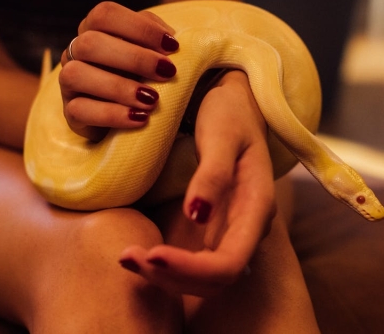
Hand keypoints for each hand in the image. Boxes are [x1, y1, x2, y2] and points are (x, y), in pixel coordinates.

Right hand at [58, 2, 179, 140]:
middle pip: (90, 42)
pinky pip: (79, 110)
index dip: (139, 27)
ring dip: (119, 87)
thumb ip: (158, 39)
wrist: (127, 119)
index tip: (172, 46)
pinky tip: (140, 118)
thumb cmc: (143, 76)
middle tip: (168, 73)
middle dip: (134, 58)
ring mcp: (68, 82)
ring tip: (152, 100)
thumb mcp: (153, 53)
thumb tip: (170, 39)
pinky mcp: (70, 112)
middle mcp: (76, 51)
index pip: (105, 14)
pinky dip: (112, 114)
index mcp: (95, 29)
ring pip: (76, 75)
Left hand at [120, 71, 276, 295]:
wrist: (235, 103)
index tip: (153, 255)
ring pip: (205, 278)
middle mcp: (248, 227)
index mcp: (257, 207)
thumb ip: (213, 174)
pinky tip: (139, 253)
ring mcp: (233, 229)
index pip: (230, 263)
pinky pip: (195, 261)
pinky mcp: (216, 227)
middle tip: (128, 256)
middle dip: (173, 277)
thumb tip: (197, 215)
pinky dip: (166, 265)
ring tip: (126, 258)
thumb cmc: (230, 113)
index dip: (192, 270)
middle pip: (216, 279)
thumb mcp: (222, 134)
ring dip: (166, 277)